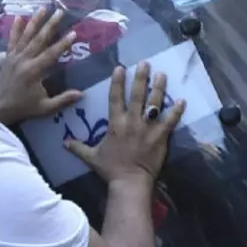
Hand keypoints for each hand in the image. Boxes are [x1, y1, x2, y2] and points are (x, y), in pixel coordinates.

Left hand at [0, 9, 83, 124]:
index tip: (73, 33)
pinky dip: (15, 28)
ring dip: (35, 21)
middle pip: (39, 39)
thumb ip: (62, 100)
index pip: (51, 54)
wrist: (1, 106)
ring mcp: (14, 56)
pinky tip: (19, 16)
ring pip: (26, 36)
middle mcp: (24, 60)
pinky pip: (12, 40)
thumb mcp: (45, 107)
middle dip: (50, 25)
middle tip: (60, 12)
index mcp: (33, 71)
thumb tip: (80, 94)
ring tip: (43, 8)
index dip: (63, 44)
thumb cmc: (25, 106)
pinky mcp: (8, 56)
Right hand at [66, 62, 184, 184]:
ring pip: (155, 103)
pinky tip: (182, 100)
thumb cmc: (111, 169)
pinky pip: (170, 121)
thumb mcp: (91, 157)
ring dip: (159, 88)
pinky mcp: (161, 137)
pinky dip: (177, 111)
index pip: (115, 97)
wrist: (130, 182)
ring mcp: (148, 128)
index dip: (118, 82)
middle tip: (145, 63)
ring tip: (162, 74)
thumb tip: (64, 143)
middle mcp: (132, 121)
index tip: (120, 68)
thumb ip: (78, 148)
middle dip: (141, 77)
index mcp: (115, 124)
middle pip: (137, 95)